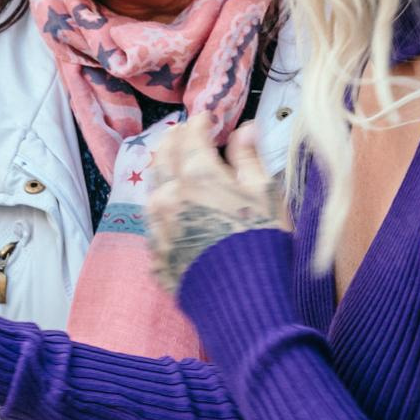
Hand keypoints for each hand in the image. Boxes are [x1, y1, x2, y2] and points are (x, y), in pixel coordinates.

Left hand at [146, 117, 288, 294]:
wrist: (243, 301)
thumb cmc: (262, 244)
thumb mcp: (266, 195)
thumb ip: (249, 159)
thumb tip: (246, 129)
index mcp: (197, 175)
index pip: (191, 136)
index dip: (200, 123)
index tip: (208, 118)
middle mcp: (169, 195)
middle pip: (163, 156)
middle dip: (174, 140)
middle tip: (184, 134)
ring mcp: (158, 225)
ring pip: (153, 187)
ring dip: (164, 171)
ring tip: (175, 167)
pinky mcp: (156, 253)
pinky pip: (154, 220)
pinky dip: (162, 206)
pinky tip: (173, 208)